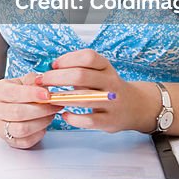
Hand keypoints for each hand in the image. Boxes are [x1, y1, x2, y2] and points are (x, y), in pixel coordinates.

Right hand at [0, 74, 61, 148]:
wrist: (2, 107)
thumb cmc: (16, 93)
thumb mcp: (22, 81)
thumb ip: (32, 80)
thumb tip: (43, 80)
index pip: (13, 93)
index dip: (31, 94)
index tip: (47, 94)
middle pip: (18, 113)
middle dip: (41, 109)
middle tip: (55, 105)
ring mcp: (0, 127)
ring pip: (21, 129)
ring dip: (41, 122)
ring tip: (51, 115)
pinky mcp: (9, 140)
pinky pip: (25, 142)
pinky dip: (38, 134)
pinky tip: (44, 125)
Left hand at [36, 49, 158, 132]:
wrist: (135, 106)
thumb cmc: (106, 86)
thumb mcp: (98, 72)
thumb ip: (77, 69)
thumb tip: (50, 70)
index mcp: (106, 67)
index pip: (88, 57)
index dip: (67, 59)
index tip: (53, 65)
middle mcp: (111, 82)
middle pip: (81, 75)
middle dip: (57, 77)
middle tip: (42, 81)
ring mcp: (112, 102)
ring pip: (83, 97)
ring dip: (61, 97)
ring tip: (48, 97)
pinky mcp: (110, 121)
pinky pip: (89, 120)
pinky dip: (73, 118)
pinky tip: (64, 115)